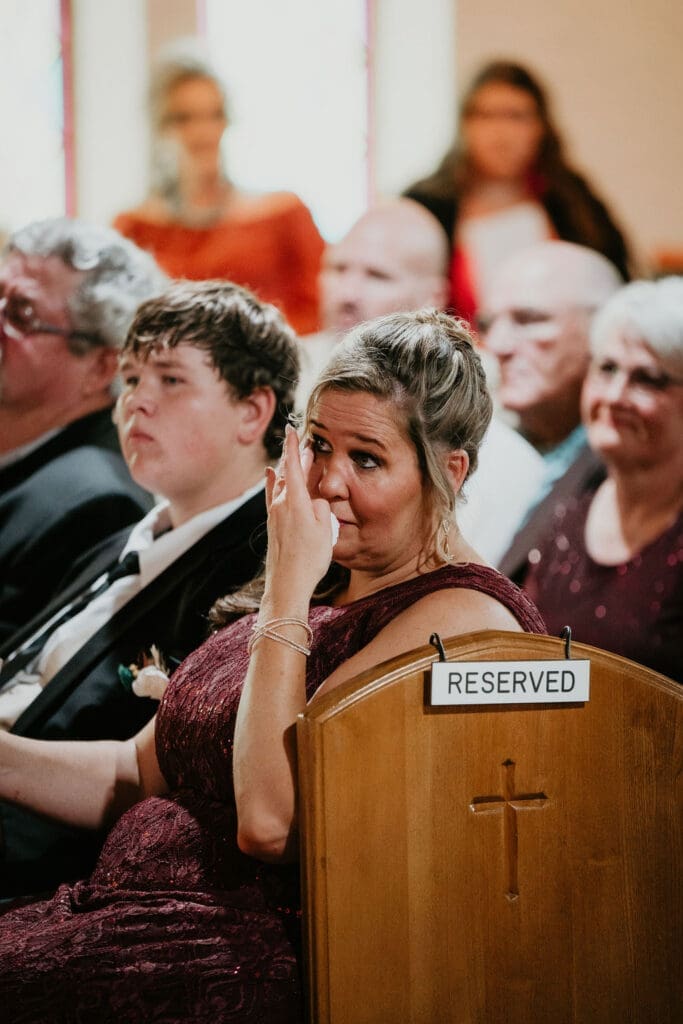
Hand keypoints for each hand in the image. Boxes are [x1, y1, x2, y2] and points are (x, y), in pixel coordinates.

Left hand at [263, 425, 333, 606]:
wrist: (287, 584)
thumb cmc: (309, 559)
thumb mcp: (325, 530)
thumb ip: (321, 508)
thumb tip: (316, 501)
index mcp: (296, 502)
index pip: (293, 466)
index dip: (293, 446)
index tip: (292, 428)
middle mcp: (281, 504)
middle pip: (289, 473)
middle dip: (298, 457)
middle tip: (308, 442)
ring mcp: (274, 514)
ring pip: (281, 484)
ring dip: (289, 470)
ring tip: (298, 457)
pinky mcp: (272, 524)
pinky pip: (273, 495)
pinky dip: (273, 482)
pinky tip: (270, 474)